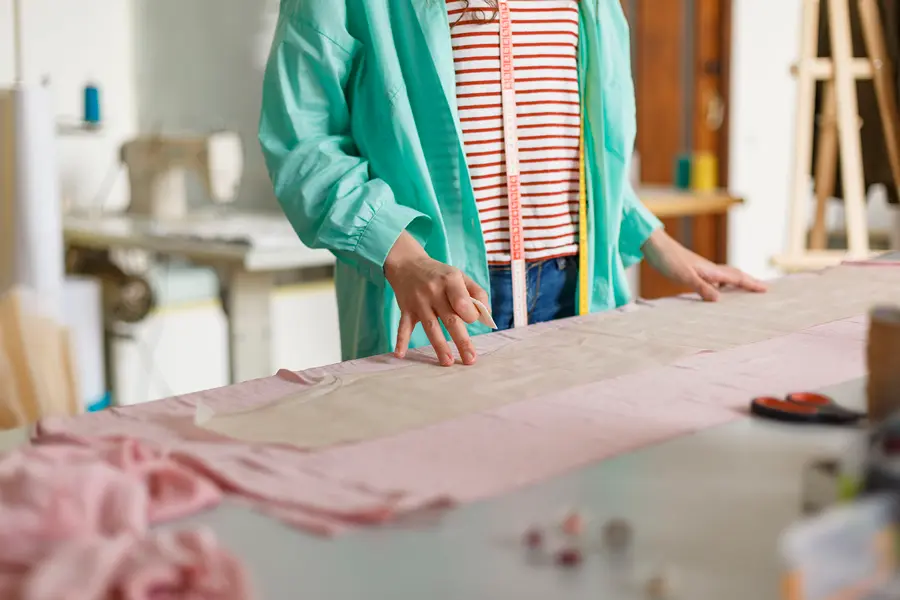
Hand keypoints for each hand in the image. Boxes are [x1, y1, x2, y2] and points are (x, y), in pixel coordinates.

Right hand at [384, 232, 488, 365]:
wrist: (407, 263)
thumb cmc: (439, 274)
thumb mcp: (459, 275)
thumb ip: (477, 293)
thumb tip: (486, 316)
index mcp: (450, 281)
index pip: (463, 302)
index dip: (470, 315)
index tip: (472, 320)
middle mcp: (434, 291)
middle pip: (450, 319)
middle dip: (462, 340)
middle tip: (470, 359)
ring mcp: (419, 302)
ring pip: (431, 327)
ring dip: (439, 346)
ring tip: (447, 362)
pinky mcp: (406, 309)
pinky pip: (403, 326)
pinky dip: (401, 340)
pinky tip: (399, 354)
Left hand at [642, 229, 766, 300]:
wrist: (654, 246)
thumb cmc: (668, 259)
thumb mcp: (685, 276)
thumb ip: (701, 287)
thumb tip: (719, 299)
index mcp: (711, 270)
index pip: (737, 278)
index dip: (751, 284)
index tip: (766, 289)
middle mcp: (710, 269)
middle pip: (734, 275)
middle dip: (749, 282)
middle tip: (762, 289)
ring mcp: (701, 269)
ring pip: (724, 277)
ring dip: (736, 283)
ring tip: (744, 292)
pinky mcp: (692, 271)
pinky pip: (712, 280)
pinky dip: (720, 285)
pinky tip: (716, 291)